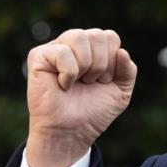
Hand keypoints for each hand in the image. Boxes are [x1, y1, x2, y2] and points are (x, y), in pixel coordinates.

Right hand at [26, 28, 136, 166]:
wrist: (72, 132)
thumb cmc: (94, 112)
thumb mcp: (121, 91)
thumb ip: (128, 70)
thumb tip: (122, 51)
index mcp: (93, 49)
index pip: (110, 37)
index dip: (113, 61)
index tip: (104, 81)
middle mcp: (74, 44)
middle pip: (97, 34)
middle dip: (101, 65)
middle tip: (91, 83)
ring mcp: (55, 48)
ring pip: (80, 36)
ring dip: (86, 66)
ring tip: (79, 82)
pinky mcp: (38, 57)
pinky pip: (61, 52)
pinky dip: (69, 73)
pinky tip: (63, 85)